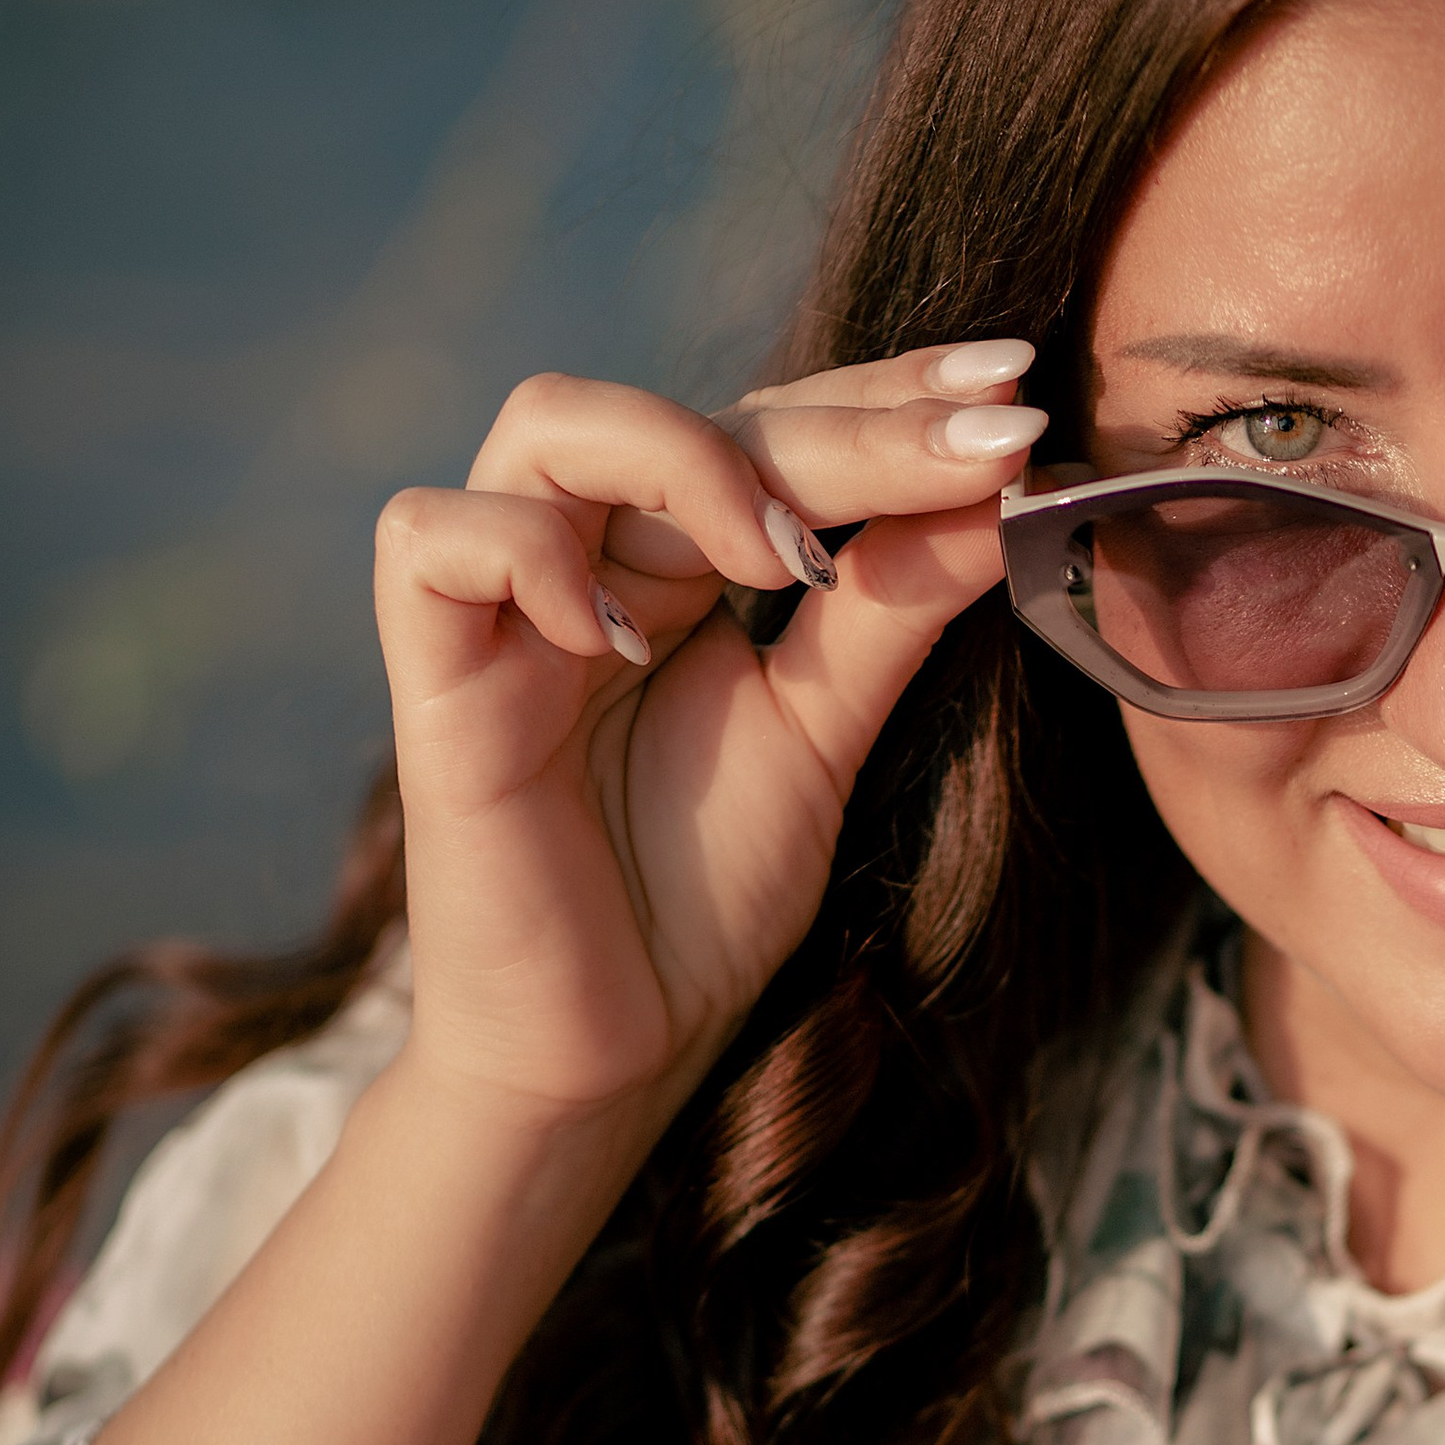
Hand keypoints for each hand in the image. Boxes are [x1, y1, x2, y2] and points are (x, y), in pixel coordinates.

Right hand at [372, 341, 1044, 1127]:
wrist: (613, 1055)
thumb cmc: (701, 904)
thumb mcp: (823, 737)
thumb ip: (890, 612)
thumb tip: (1004, 489)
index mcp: (680, 567)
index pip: (776, 425)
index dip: (886, 397)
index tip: (1013, 389)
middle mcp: (589, 559)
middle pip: (697, 413)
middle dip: (849, 424)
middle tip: (981, 440)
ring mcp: (503, 609)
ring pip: (549, 423)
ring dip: (683, 459)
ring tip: (787, 562)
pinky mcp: (432, 678)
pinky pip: (431, 537)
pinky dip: (524, 554)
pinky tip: (620, 636)